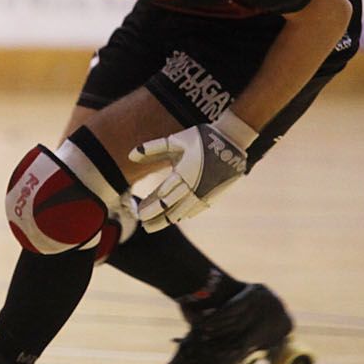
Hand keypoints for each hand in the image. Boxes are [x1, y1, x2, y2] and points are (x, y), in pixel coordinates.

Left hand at [128, 111, 255, 230]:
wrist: (233, 139)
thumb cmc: (201, 138)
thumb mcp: (175, 140)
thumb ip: (152, 148)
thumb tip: (130, 155)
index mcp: (184, 173)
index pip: (163, 196)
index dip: (150, 207)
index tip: (139, 214)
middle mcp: (195, 186)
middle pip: (172, 208)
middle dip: (157, 218)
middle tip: (144, 225)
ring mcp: (206, 191)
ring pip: (184, 211)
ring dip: (168, 219)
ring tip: (154, 226)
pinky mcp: (215, 193)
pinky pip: (198, 208)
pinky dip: (185, 214)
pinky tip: (176, 218)